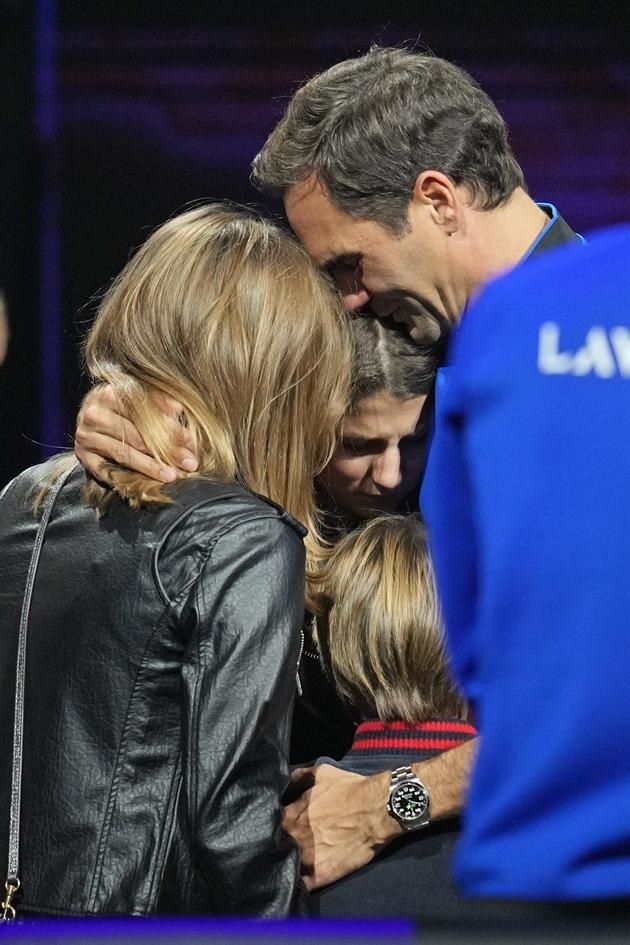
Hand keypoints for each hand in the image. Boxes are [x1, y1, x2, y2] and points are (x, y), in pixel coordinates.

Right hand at [74, 384, 198, 482]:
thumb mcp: (137, 398)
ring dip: (151, 467)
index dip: (168, 425)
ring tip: (173, 475)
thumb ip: (158, 400)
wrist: (90, 418)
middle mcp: (94, 414)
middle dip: (166, 450)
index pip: (142, 411)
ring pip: (124, 454)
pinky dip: (128, 478)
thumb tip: (179, 408)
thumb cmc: (121, 407)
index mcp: (109, 393)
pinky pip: (107, 471)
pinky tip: (147, 484)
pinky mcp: (83, 456)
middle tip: (189, 462)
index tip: (190, 439)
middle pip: (135, 434)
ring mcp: (86, 436)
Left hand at [282, 764, 397, 890]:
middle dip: (280, 845)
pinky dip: (302, 882)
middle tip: (289, 843)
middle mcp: (294, 837)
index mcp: (290, 815)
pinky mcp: (322, 875)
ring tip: (296, 861)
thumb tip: (285, 786)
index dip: (274, 826)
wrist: (378, 809)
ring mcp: (306, 858)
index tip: (279, 826)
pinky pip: (304, 884)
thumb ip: (298, 778)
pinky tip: (306, 877)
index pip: (271, 825)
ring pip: (288, 866)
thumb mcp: (321, 773)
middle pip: (277, 847)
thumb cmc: (350, 789)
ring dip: (289, 863)